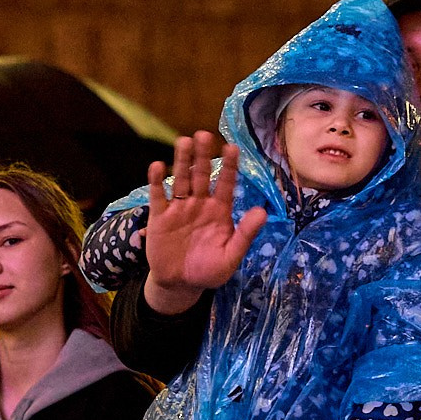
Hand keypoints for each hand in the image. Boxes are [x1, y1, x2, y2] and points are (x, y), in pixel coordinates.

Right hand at [143, 132, 265, 313]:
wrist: (180, 284)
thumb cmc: (209, 270)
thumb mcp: (231, 256)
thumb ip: (245, 234)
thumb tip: (263, 212)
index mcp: (220, 210)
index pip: (227, 183)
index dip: (229, 166)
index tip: (232, 147)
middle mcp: (200, 203)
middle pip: (202, 175)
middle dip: (203, 156)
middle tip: (204, 135)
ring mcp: (179, 208)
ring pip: (181, 179)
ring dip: (182, 161)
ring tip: (184, 142)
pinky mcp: (160, 216)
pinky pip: (158, 195)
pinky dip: (157, 181)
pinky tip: (158, 166)